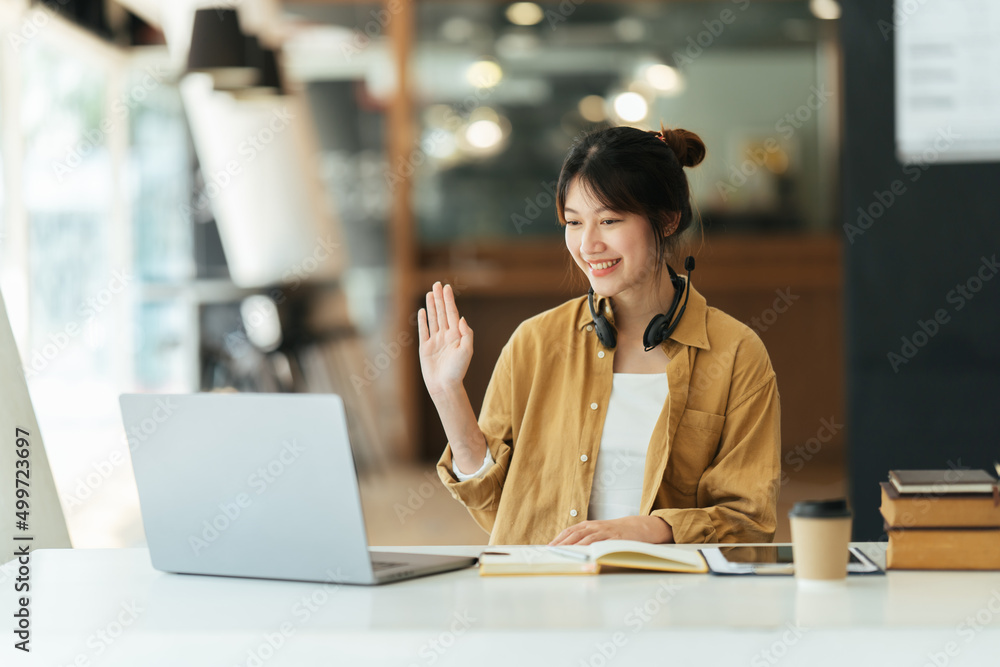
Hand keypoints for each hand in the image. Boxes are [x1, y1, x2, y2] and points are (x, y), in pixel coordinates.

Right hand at [418, 282, 473, 397]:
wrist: (445, 386)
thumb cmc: (457, 371)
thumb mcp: (467, 351)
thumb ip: (466, 333)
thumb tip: (461, 317)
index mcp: (456, 335)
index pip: (452, 313)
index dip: (449, 300)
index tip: (447, 287)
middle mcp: (446, 336)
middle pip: (441, 312)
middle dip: (439, 298)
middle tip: (436, 284)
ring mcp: (435, 341)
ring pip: (433, 319)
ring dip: (431, 306)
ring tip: (430, 293)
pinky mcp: (425, 348)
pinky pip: (423, 331)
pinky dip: (423, 321)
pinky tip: (422, 311)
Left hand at [548, 516, 673, 545]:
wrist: (636, 527)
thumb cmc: (614, 531)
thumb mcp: (598, 530)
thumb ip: (586, 537)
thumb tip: (569, 549)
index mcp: (589, 525)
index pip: (570, 531)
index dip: (559, 539)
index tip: (549, 548)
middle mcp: (595, 527)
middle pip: (575, 535)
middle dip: (562, 544)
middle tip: (553, 553)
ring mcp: (605, 532)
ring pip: (586, 539)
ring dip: (575, 548)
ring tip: (565, 555)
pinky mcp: (614, 539)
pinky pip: (602, 544)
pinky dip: (593, 550)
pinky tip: (586, 557)